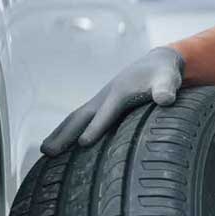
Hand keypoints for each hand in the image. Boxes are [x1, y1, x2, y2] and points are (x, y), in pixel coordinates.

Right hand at [40, 46, 184, 155]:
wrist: (157, 62)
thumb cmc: (164, 75)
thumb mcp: (169, 80)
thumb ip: (167, 89)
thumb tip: (166, 99)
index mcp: (120, 93)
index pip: (106, 113)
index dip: (96, 128)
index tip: (83, 143)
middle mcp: (105, 97)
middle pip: (81, 117)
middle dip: (65, 134)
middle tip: (49, 152)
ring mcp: (101, 101)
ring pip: (76, 118)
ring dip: (60, 133)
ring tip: (45, 151)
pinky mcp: (101, 105)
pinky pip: (81, 119)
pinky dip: (67, 130)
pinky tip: (60, 145)